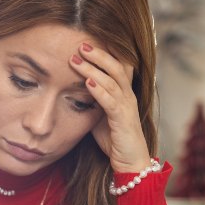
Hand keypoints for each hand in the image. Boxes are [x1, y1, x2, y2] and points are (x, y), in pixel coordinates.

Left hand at [69, 42, 150, 173]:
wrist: (130, 162)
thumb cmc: (114, 138)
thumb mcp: (100, 114)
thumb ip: (92, 99)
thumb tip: (73, 87)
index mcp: (124, 92)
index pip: (118, 65)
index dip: (105, 52)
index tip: (86, 42)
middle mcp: (128, 96)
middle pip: (117, 67)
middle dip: (98, 55)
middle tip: (80, 45)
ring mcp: (127, 107)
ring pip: (112, 81)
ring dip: (93, 69)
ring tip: (77, 59)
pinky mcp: (123, 120)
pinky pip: (111, 102)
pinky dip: (99, 91)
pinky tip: (87, 83)